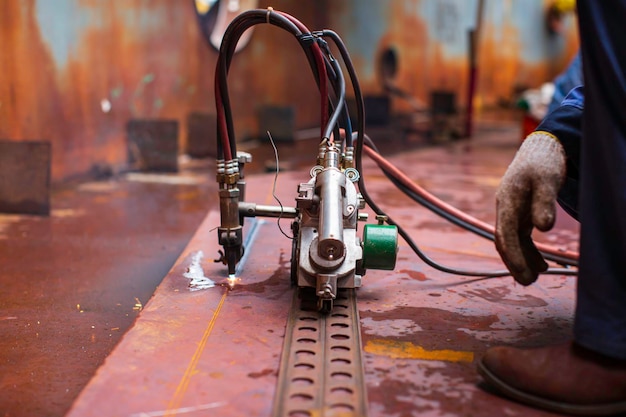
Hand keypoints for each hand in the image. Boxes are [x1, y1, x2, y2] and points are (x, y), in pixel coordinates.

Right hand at [495, 132, 565, 284]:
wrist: (541, 147)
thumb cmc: (544, 162)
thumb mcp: (547, 180)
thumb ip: (545, 203)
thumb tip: (544, 228)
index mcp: (507, 201)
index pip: (506, 234)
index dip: (513, 255)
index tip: (524, 273)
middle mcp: (505, 208)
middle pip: (504, 241)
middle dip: (514, 263)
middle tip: (528, 282)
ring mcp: (512, 211)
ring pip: (512, 241)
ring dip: (522, 260)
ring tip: (538, 276)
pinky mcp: (521, 213)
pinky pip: (520, 237)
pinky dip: (528, 251)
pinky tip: (542, 263)